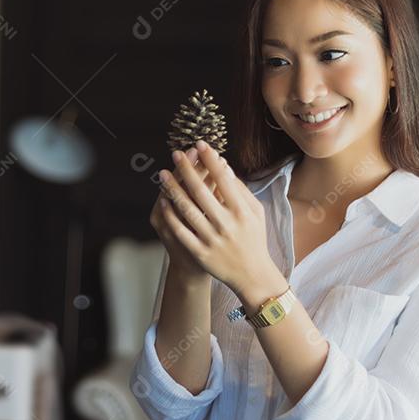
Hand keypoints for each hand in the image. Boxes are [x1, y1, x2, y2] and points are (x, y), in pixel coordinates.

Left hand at [157, 141, 277, 296]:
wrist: (252, 275)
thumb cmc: (253, 238)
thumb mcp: (255, 212)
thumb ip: (240, 190)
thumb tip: (224, 166)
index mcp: (242, 211)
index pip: (224, 179)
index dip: (211, 160)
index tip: (200, 144)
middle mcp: (227, 224)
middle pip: (201, 191)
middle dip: (187, 169)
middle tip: (176, 153)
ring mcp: (213, 239)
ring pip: (188, 209)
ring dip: (173, 189)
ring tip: (163, 173)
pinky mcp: (201, 252)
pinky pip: (181, 231)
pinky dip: (171, 215)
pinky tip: (164, 200)